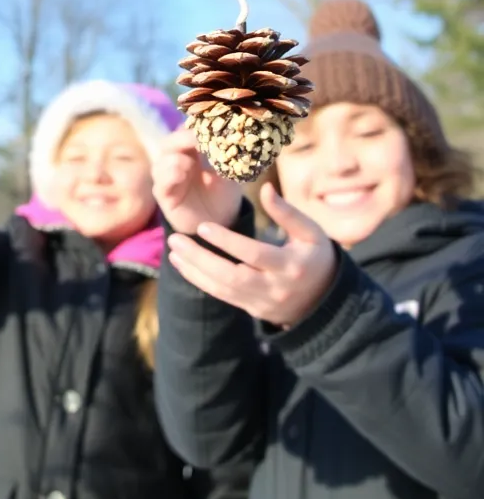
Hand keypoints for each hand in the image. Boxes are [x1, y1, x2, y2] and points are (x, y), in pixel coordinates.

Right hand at [153, 126, 242, 232]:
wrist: (222, 223)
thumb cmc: (224, 194)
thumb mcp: (228, 172)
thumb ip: (224, 156)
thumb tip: (226, 136)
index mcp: (190, 152)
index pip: (183, 133)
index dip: (191, 129)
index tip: (204, 128)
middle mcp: (175, 162)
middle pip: (168, 144)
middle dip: (180, 140)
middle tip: (195, 140)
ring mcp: (167, 179)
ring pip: (161, 163)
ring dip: (174, 160)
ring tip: (189, 164)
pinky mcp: (164, 196)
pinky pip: (160, 184)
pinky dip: (168, 176)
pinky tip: (181, 175)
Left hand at [167, 182, 336, 326]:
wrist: (326, 302)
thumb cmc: (316, 257)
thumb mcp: (311, 232)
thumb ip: (288, 212)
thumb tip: (264, 189)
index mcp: (290, 266)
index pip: (254, 254)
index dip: (227, 241)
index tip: (203, 225)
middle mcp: (274, 288)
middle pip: (232, 277)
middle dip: (200, 259)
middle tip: (175, 240)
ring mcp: (262, 302)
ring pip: (223, 290)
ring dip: (194, 271)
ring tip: (173, 251)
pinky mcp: (252, 310)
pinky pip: (222, 296)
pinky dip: (200, 281)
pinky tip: (184, 266)